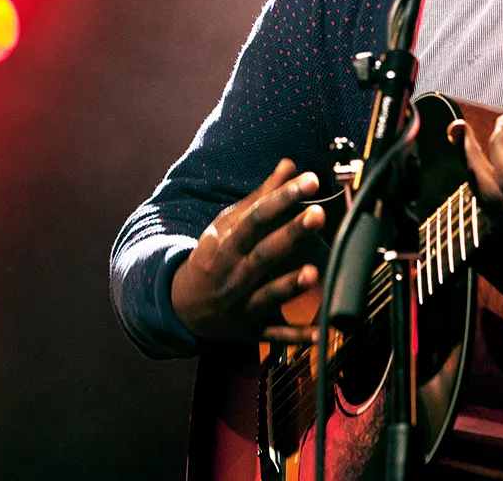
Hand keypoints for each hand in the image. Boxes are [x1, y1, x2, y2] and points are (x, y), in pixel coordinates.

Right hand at [170, 159, 324, 343]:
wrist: (183, 306)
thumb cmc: (213, 258)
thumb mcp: (229, 225)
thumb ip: (263, 197)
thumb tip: (290, 165)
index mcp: (227, 244)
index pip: (256, 218)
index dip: (283, 198)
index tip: (310, 179)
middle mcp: (234, 274)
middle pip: (264, 254)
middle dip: (290, 235)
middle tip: (318, 215)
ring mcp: (242, 304)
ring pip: (267, 294)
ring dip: (290, 286)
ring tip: (313, 272)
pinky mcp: (251, 330)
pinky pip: (275, 335)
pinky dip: (297, 337)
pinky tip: (319, 333)